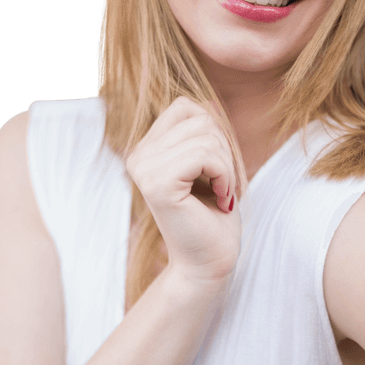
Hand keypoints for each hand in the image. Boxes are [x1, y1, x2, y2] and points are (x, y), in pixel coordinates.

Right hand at [125, 96, 241, 284]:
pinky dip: (224, 175)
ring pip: (205, 136)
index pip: (186, 107)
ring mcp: (144, 169)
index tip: (215, 170)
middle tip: (220, 186)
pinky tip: (220, 199)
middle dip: (224, 151)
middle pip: (199, 118)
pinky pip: (205, 155)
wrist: (209, 263)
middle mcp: (138, 156)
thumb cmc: (214, 218)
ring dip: (226, 167)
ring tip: (220, 194)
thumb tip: (206, 100)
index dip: (215, 133)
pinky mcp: (157, 184)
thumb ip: (206, 134)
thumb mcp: (213, 165)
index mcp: (147, 149)